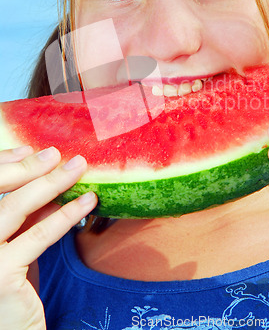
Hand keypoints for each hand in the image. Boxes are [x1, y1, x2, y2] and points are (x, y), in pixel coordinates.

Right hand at [0, 146, 97, 329]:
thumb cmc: (11, 288)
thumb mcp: (14, 245)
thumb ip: (24, 218)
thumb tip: (49, 183)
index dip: (5, 165)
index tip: (29, 152)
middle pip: (0, 193)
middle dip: (30, 169)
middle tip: (57, 155)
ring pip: (17, 208)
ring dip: (52, 184)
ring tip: (77, 169)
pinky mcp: (0, 276)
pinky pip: (38, 236)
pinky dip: (65, 215)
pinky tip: (87, 202)